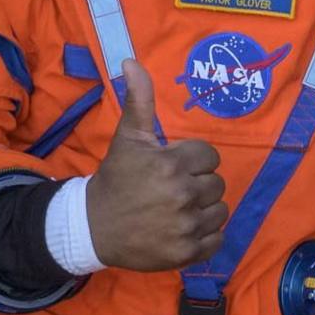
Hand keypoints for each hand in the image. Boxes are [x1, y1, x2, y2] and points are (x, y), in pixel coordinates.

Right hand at [85, 58, 225, 270]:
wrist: (93, 226)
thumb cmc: (116, 179)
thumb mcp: (128, 137)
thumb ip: (139, 99)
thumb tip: (131, 61)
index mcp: (171, 164)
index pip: (210, 156)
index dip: (192, 160)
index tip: (171, 168)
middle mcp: (182, 195)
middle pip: (217, 184)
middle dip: (198, 184)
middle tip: (171, 190)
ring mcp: (186, 226)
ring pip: (220, 210)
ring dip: (204, 210)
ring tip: (178, 210)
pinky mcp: (187, 253)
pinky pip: (217, 239)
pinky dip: (205, 236)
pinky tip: (182, 230)